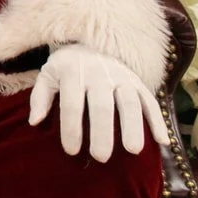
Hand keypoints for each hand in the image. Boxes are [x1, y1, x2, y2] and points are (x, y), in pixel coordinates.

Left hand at [28, 44, 169, 161]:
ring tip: (133, 150)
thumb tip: (35, 121)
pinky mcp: (138, 80)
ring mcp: (121, 76)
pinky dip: (158, 119)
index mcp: (73, 72)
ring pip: (129, 102)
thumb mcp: (48, 74)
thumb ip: (40, 96)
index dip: (71, 128)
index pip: (71, 104)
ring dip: (133, 126)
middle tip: (101, 157)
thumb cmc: (66, 66)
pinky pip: (150, 100)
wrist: (91, 40)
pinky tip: (163, 140)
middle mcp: (98, 73)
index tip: (72, 151)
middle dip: (101, 132)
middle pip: (101, 106)